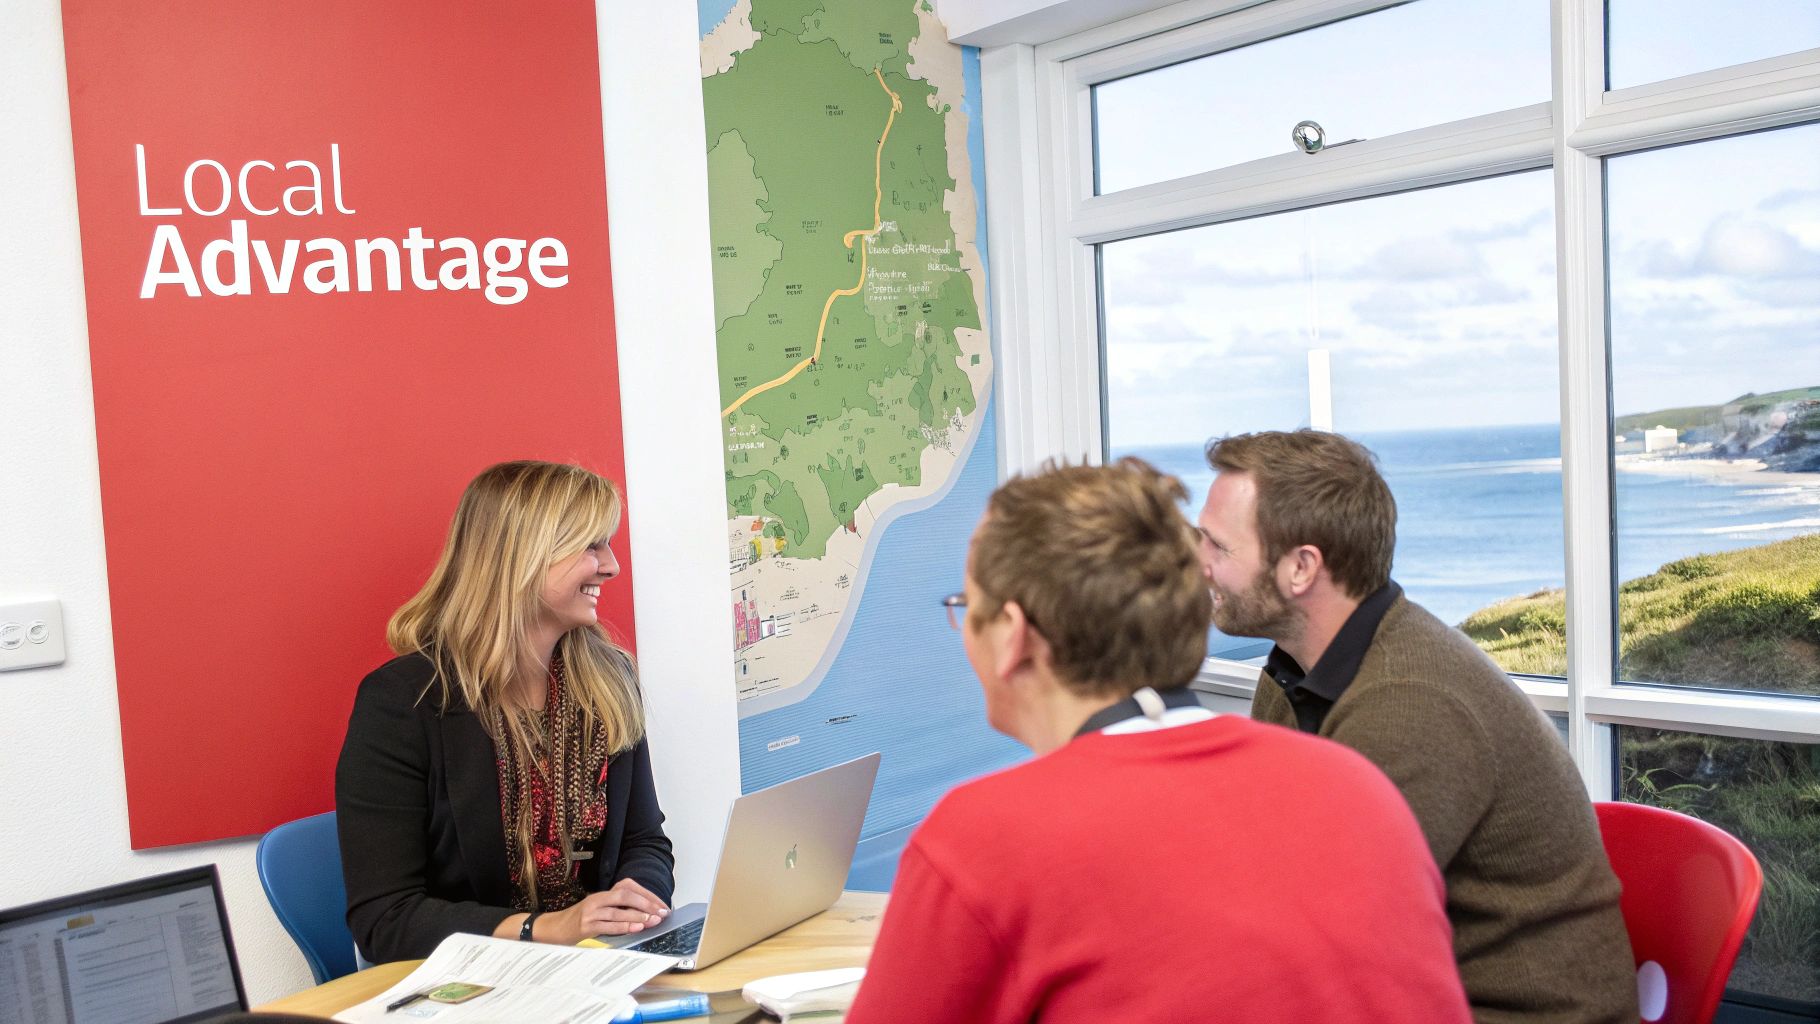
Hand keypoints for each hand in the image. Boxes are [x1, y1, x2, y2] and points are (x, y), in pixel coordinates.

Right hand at [540, 879, 669, 943]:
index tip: (662, 905)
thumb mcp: (599, 910)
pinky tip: (634, 928)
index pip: (629, 887)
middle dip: (646, 903)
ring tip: (652, 921)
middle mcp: (597, 899)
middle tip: (661, 912)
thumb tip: (646, 914)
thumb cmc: (580, 921)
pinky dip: (623, 926)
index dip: (647, 895)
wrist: (554, 929)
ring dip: (637, 916)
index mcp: (603, 893)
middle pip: (625, 895)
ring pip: (617, 910)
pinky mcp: (585, 925)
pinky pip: (607, 925)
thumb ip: (618, 909)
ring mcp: (590, 912)